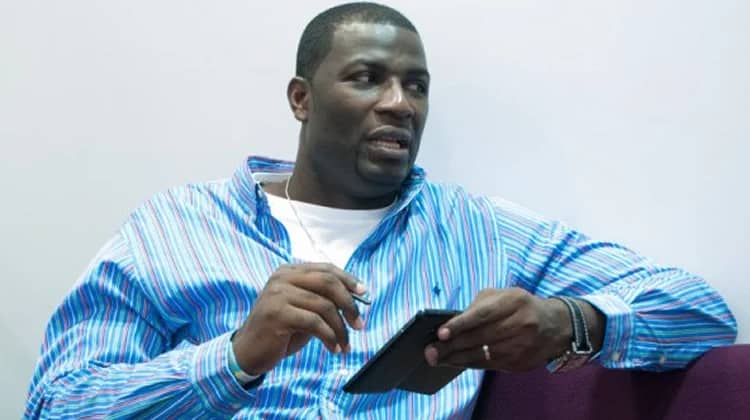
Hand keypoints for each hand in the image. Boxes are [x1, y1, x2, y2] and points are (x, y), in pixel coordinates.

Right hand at [231, 263, 366, 375]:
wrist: (248, 351)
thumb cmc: (280, 331)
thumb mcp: (304, 311)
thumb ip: (324, 300)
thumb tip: (356, 298)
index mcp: (289, 272)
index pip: (326, 269)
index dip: (348, 280)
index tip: (364, 294)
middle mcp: (282, 278)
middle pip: (328, 282)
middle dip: (349, 304)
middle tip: (359, 324)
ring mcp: (277, 294)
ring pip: (323, 305)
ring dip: (340, 328)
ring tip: (345, 344)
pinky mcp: (276, 313)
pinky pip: (313, 322)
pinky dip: (329, 336)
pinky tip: (333, 348)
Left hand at [424, 288, 571, 371]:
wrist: (555, 325)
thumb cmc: (519, 306)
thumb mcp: (502, 295)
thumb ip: (478, 306)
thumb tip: (452, 324)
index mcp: (514, 301)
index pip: (482, 315)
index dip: (460, 325)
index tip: (441, 333)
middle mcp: (521, 323)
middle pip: (480, 338)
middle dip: (452, 346)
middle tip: (430, 351)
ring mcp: (523, 345)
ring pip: (484, 355)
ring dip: (457, 358)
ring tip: (438, 358)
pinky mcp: (522, 361)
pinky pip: (490, 365)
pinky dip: (471, 364)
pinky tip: (456, 362)